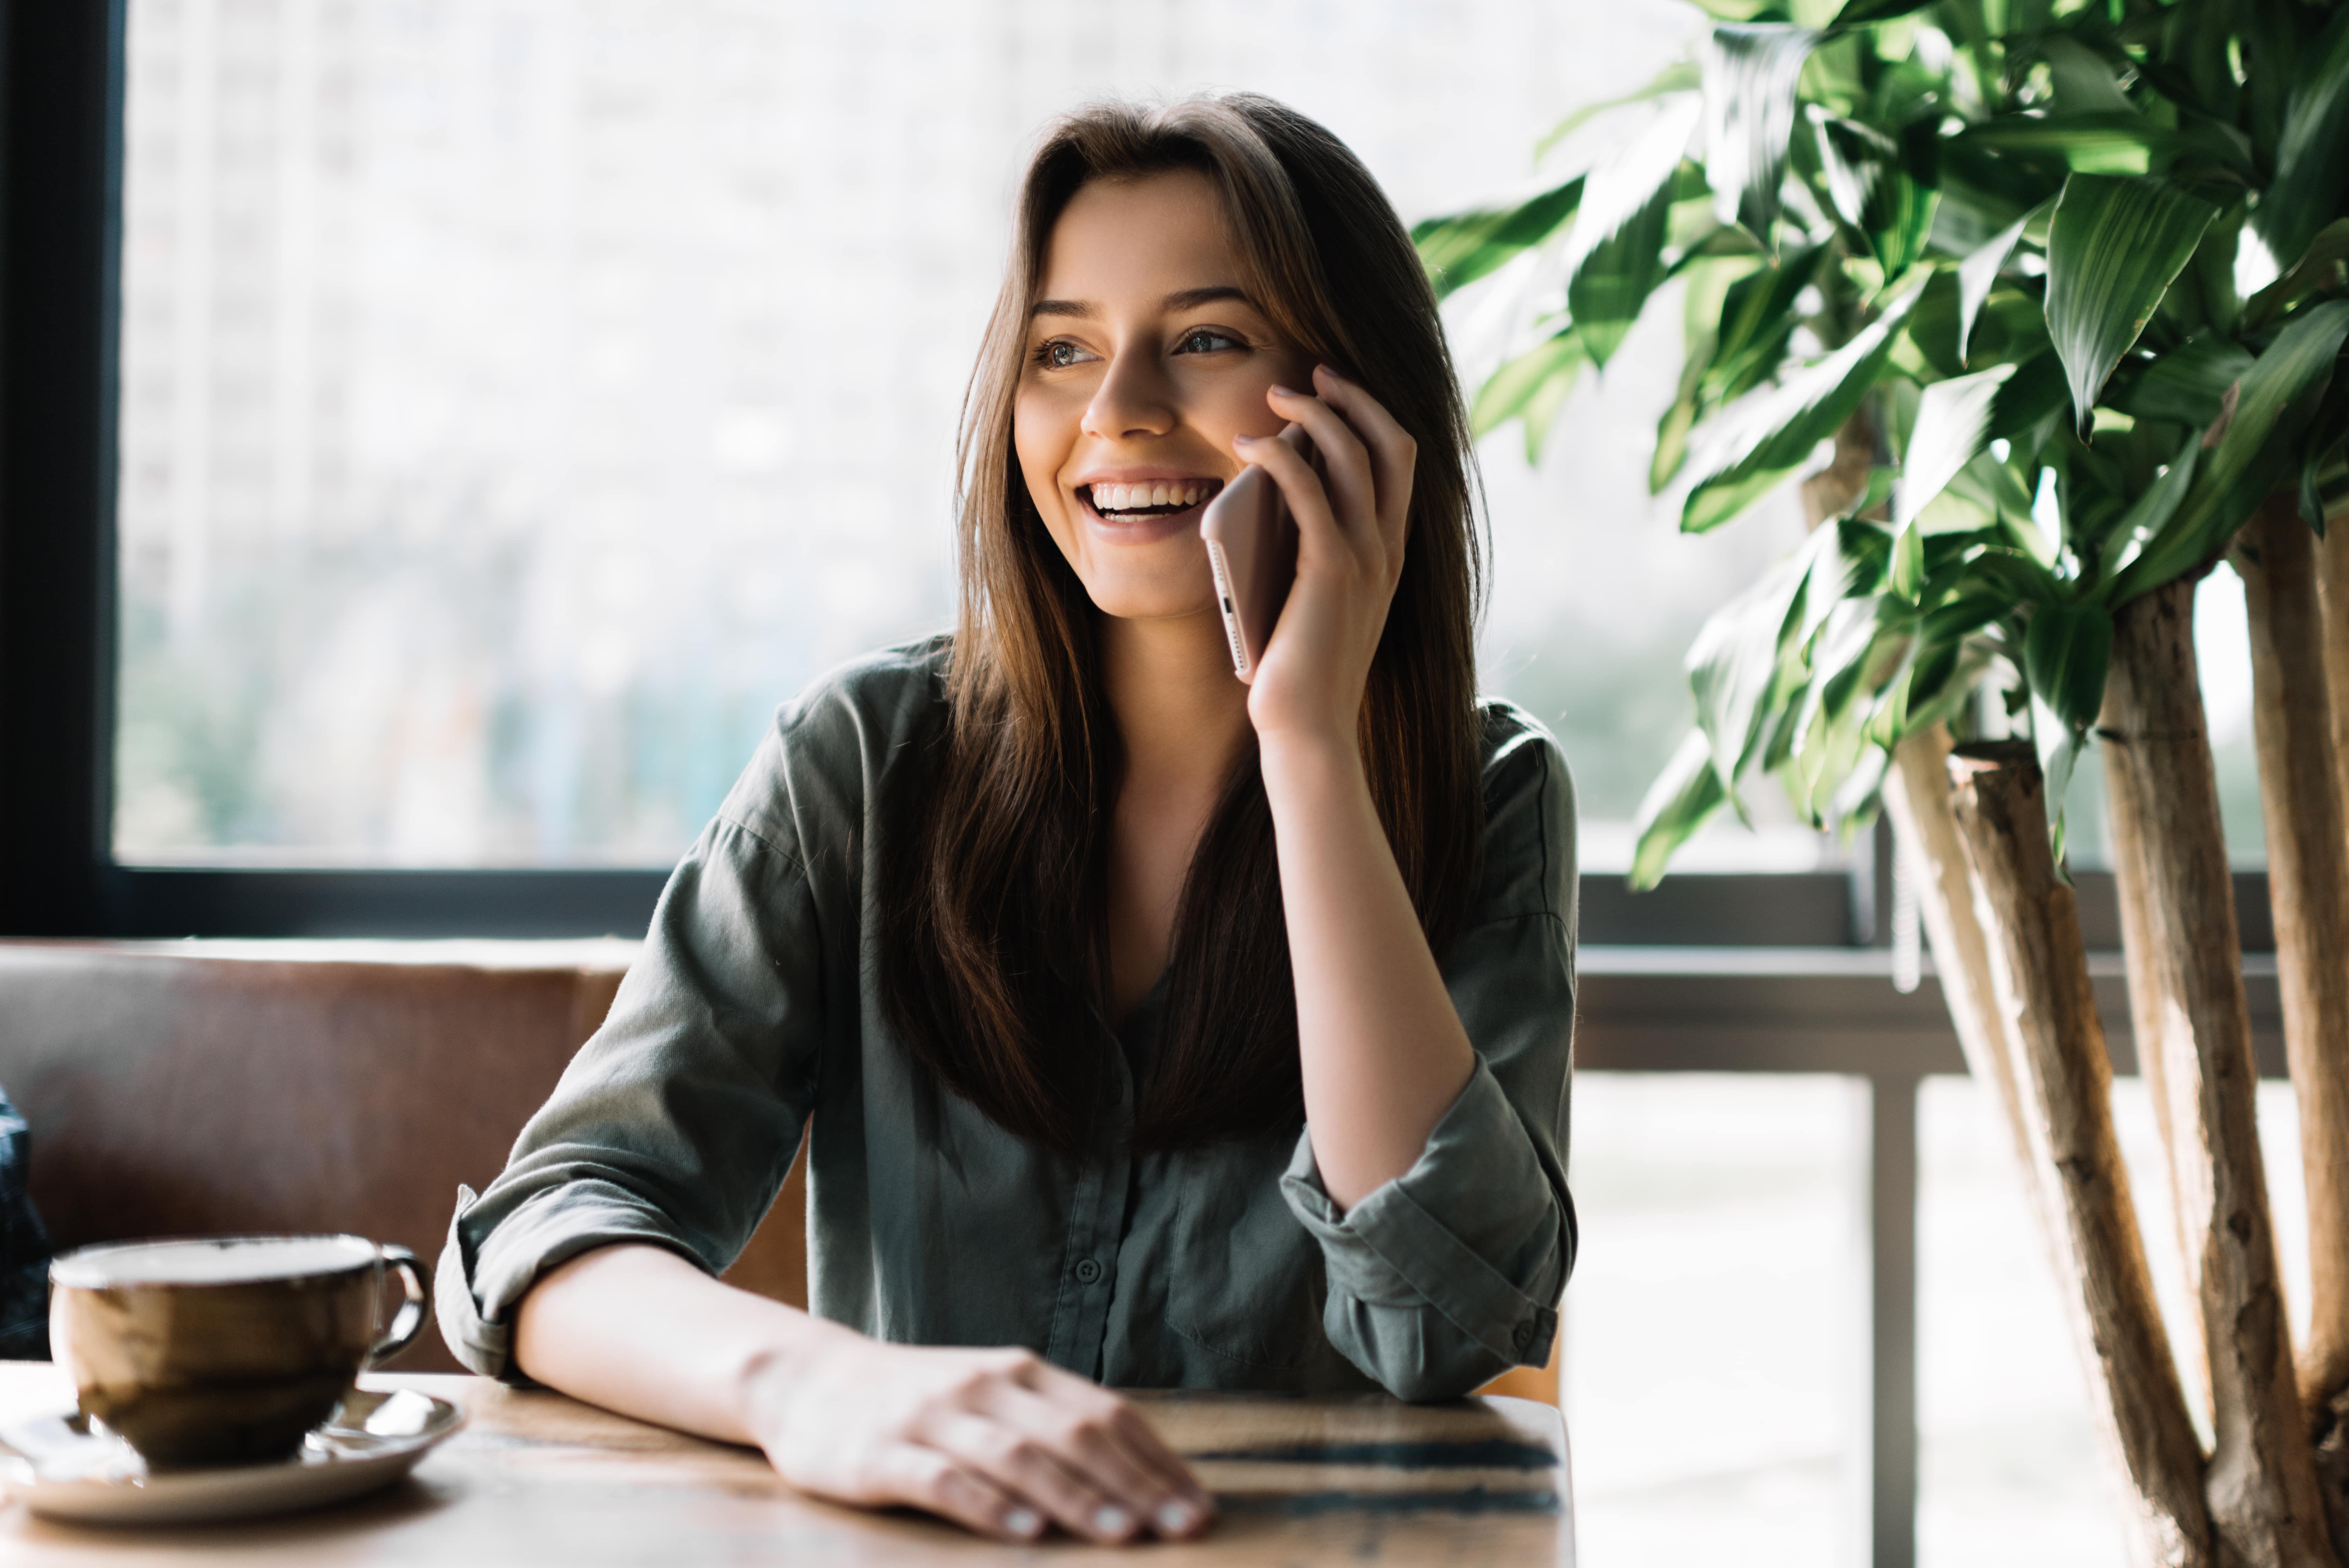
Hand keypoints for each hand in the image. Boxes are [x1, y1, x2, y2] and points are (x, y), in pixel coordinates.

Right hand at [745, 1336, 1214, 1544]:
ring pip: (1017, 1456)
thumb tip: (1136, 1474)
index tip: (1199, 1507)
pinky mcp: (885, 1454)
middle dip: (1135, 1483)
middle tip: (1182, 1528)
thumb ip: (1051, 1424)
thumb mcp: (991, 1396)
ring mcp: (933, 1419)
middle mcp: (984, 1388)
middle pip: (1073, 1435)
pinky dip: (989, 1505)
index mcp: (1019, 1373)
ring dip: (1075, 1495)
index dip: (1157, 1461)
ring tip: (1121, 1533)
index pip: (1104, 1414)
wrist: (811, 1382)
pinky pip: (945, 1480)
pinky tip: (1025, 1531)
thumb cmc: (921, 1401)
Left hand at [1232, 365, 1415, 750]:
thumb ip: (1311, 551)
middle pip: (1390, 442)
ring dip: (1314, 413)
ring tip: (1276, 396)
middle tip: (1311, 374)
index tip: (1333, 390)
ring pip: (1354, 454)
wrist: (1309, 728)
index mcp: (1390, 554)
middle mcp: (1389, 549)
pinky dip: (1281, 455)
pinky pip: (1309, 489)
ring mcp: (1367, 557)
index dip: (1372, 415)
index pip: (1401, 462)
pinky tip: (1250, 445)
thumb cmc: (1301, 670)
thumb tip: (1275, 498)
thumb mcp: (1314, 598)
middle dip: (1352, 397)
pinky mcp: (1331, 569)